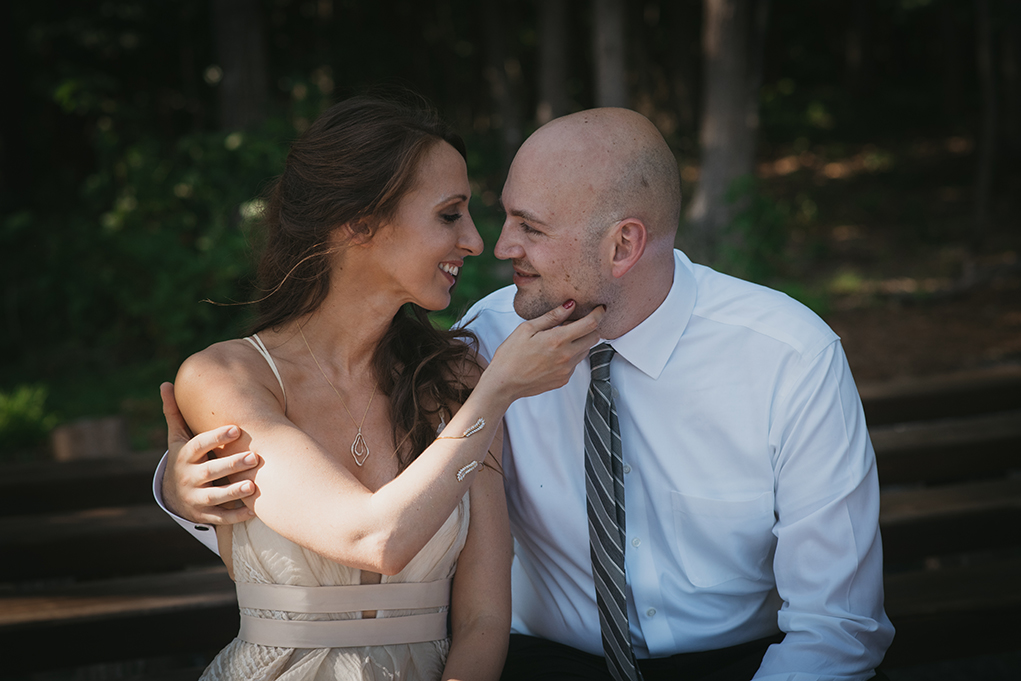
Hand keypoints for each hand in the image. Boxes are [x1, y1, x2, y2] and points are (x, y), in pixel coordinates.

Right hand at [161, 382, 258, 523]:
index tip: (236, 428)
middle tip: (254, 457)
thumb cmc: (185, 458)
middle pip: (209, 472)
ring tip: (253, 485)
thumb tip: (165, 383)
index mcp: (184, 456)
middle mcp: (188, 477)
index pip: (198, 445)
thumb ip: (175, 413)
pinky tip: (254, 509)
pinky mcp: (204, 514)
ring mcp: (196, 498)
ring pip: (215, 497)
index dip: (215, 437)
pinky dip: (237, 515)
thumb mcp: (177, 438)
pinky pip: (221, 517)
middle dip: (231, 465)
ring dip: (234, 492)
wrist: (174, 494)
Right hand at [484, 301, 603, 400]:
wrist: (504, 383)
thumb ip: (552, 317)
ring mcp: (567, 370)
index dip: (599, 313)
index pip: (590, 324)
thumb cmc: (510, 355)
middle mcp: (567, 357)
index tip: (600, 308)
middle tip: (577, 322)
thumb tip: (570, 305)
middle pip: (594, 338)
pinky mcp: (564, 380)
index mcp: (558, 340)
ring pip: (585, 351)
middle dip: (591, 327)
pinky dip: (571, 354)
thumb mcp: (527, 329)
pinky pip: (575, 363)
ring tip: (561, 337)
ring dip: (580, 341)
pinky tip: (554, 353)